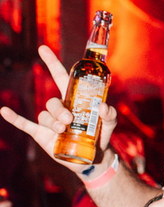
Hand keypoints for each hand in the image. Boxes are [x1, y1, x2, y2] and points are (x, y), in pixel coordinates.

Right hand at [0, 45, 117, 171]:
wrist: (93, 157)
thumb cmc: (101, 134)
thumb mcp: (110, 122)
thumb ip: (110, 113)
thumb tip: (103, 107)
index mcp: (74, 99)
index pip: (60, 77)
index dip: (52, 63)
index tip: (43, 49)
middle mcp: (60, 108)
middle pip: (52, 102)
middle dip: (59, 110)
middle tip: (69, 120)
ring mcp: (50, 121)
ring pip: (45, 115)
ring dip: (52, 122)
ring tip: (62, 130)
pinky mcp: (42, 134)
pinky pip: (25, 124)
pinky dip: (15, 118)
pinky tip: (4, 111)